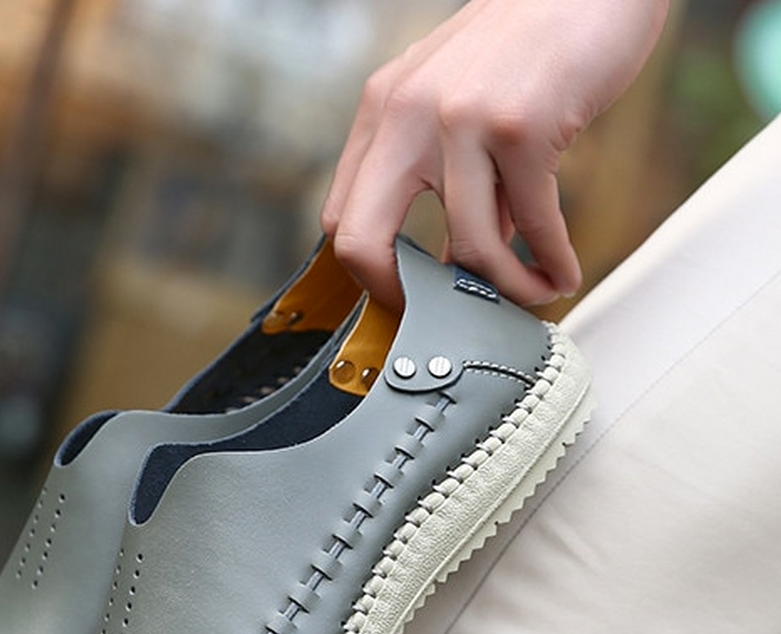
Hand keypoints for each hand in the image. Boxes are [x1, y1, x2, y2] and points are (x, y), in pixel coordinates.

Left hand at [322, 0, 670, 306]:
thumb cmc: (527, 46)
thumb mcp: (458, 103)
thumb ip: (446, 179)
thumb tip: (457, 264)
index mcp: (382, 111)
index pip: (341, 218)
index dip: (370, 275)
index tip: (409, 299)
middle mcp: (407, 114)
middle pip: (362, 242)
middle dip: (401, 299)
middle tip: (441, 320)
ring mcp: (460, 119)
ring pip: (468, 246)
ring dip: (504, 289)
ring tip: (532, 295)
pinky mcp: (521, 127)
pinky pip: (532, 224)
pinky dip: (550, 263)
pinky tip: (560, 274)